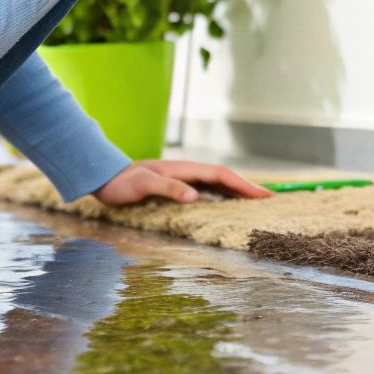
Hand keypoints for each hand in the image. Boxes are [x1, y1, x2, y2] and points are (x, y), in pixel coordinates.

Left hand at [92, 159, 274, 205]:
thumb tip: (196, 196)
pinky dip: (221, 195)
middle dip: (246, 187)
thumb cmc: (122, 183)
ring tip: (254, 202)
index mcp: (184, 169)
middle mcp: (187, 172)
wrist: (105, 177)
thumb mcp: (144, 185)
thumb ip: (169, 188)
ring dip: (236, 191)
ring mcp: (183, 178)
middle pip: (224, 178)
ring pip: (217, 183)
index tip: (262, 195)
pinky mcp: (177, 186)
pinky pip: (206, 189)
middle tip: (268, 199)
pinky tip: (225, 204)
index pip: (221, 176)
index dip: (243, 185)